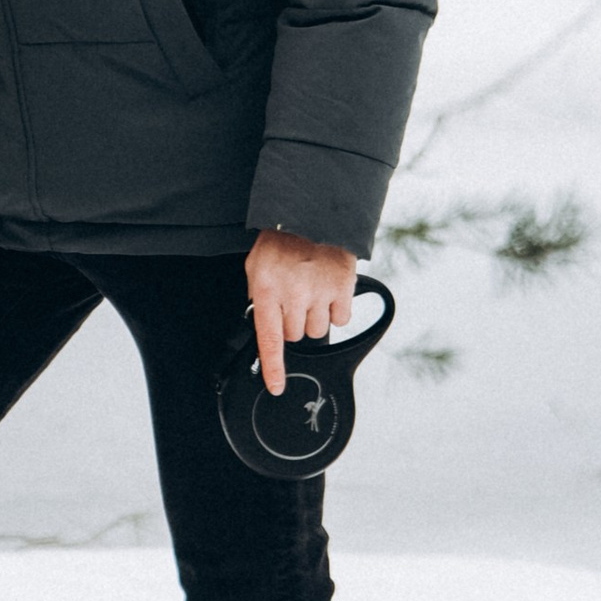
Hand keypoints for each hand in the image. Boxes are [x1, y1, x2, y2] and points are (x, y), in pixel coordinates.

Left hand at [245, 228, 357, 396]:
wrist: (311, 213)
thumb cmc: (281, 241)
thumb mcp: (256, 266)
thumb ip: (258, 295)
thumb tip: (265, 323)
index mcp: (267, 289)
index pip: (270, 339)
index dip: (273, 367)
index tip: (276, 387)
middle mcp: (293, 294)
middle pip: (296, 336)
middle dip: (293, 322)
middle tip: (294, 298)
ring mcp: (320, 291)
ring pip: (319, 331)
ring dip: (315, 318)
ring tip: (311, 291)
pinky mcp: (343, 287)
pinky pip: (342, 319)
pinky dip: (337, 310)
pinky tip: (329, 290)